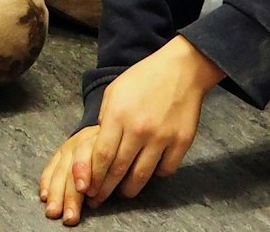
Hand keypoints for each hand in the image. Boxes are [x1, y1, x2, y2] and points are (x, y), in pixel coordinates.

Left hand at [38, 37, 223, 221]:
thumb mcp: (114, 92)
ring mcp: (162, 137)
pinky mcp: (181, 141)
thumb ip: (104, 119)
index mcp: (118, 115)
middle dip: (106, 189)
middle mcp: (139, 129)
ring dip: (129, 188)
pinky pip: (165, 170)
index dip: (93, 176)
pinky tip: (149, 171)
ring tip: (123, 192)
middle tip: (99, 199)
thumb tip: (99, 145)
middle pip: (118, 170)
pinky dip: (156, 175)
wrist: (181, 70)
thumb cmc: (143, 78)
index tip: (88, 187)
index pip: (101, 156)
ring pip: (142, 176)